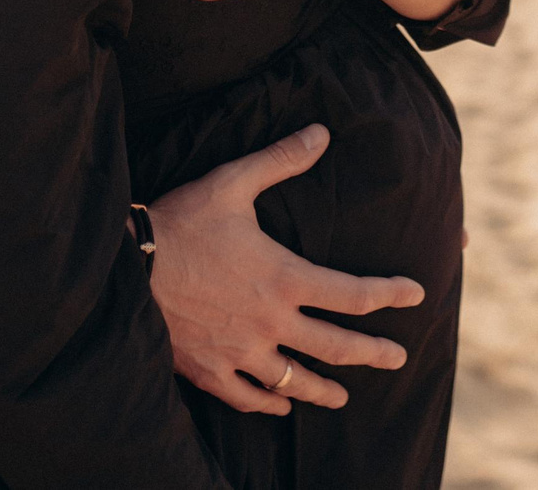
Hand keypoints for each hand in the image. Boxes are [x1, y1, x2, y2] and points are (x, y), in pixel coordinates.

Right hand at [145, 124, 424, 414]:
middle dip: (374, 353)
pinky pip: (248, 395)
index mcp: (284, 277)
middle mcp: (271, 321)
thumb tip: (321, 133)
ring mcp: (240, 351)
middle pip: (336, 347)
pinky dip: (270, 402)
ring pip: (295, 380)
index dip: (390, 294)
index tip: (415, 294)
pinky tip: (280, 404)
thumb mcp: (233, 182)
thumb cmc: (180, 221)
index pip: (354, 293)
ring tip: (343, 396)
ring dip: (324, 389)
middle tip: (400, 358)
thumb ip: (281, 159)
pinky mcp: (209, 370)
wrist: (123, 266)